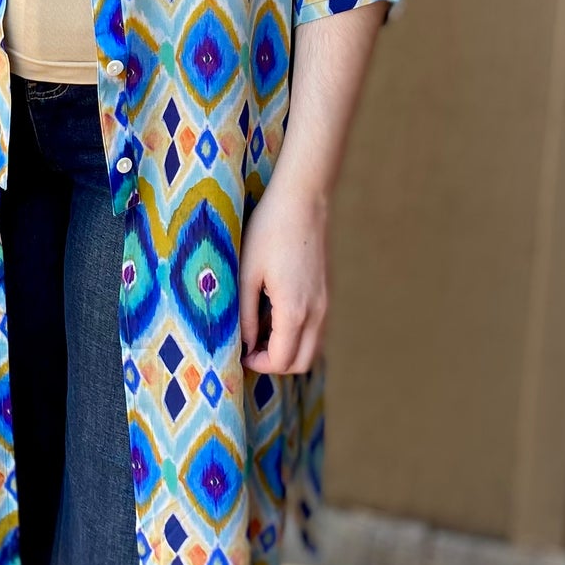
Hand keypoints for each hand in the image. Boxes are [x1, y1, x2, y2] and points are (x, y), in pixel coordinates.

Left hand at [238, 167, 328, 374]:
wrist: (303, 200)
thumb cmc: (269, 231)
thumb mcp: (247, 273)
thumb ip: (245, 314)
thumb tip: (244, 344)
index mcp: (295, 310)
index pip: (282, 361)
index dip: (258, 364)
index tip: (238, 352)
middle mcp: (317, 312)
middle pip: (300, 363)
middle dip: (274, 364)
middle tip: (249, 348)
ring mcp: (326, 304)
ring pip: (311, 348)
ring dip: (287, 350)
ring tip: (260, 331)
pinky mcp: (326, 293)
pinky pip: (315, 329)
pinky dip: (297, 335)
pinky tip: (274, 314)